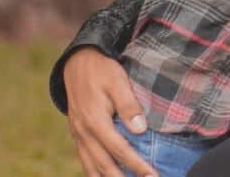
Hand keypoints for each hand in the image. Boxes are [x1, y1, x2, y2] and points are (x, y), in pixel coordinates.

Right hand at [62, 47, 154, 176]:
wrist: (77, 63)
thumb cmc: (101, 71)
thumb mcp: (118, 81)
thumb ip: (128, 105)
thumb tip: (140, 130)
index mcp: (95, 121)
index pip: (120, 150)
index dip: (136, 165)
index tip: (152, 175)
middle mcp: (84, 133)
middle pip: (105, 165)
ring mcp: (78, 135)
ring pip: (91, 167)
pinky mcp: (77, 134)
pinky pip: (85, 159)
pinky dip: (94, 172)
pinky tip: (105, 176)